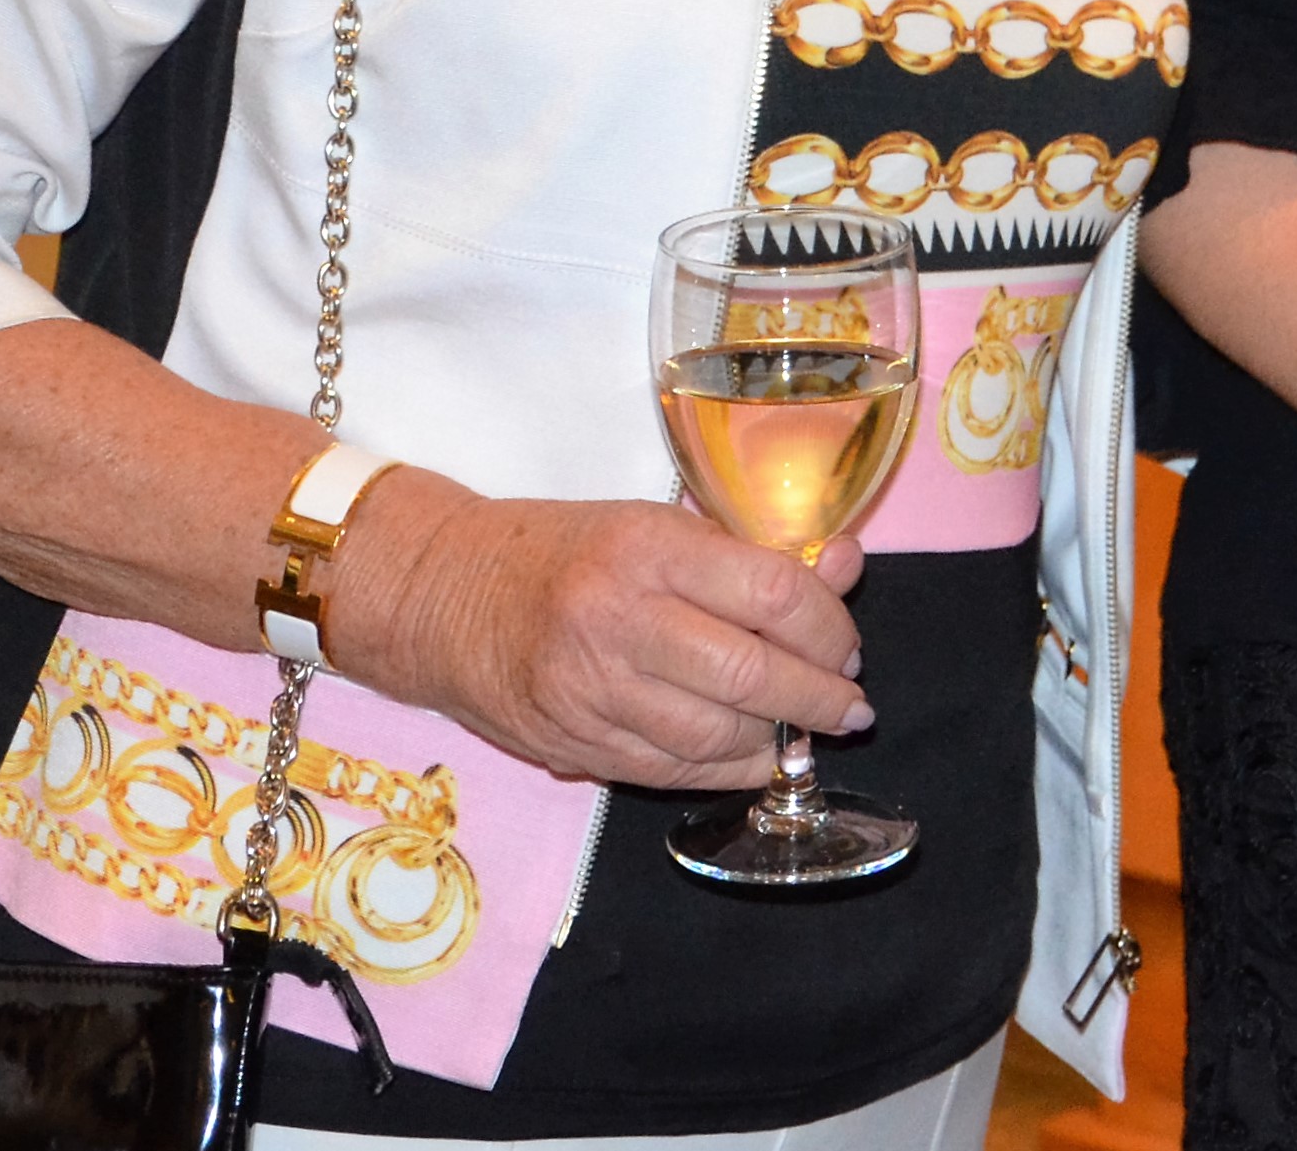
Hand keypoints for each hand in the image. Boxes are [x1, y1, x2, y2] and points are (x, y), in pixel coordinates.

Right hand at [334, 473, 871, 789]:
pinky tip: (755, 757)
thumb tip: (849, 568)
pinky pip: (671, 771)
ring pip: (714, 736)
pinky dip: (726, 771)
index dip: (830, 628)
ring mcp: (591, 691)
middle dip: (819, 698)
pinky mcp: (573, 744)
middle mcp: (619, 621)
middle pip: (751, 675)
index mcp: (649, 550)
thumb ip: (753, 553)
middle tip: (850, 703)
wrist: (446, 595)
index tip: (849, 645)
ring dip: (778, 742)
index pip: (774, 595)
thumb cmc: (567, 551)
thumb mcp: (659, 526)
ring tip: (805, 730)